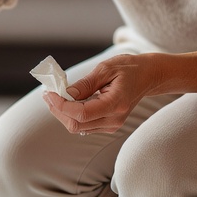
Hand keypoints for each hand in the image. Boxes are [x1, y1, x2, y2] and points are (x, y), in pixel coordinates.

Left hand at [42, 53, 157, 134]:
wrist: (147, 76)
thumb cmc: (128, 68)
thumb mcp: (106, 68)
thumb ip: (85, 84)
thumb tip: (65, 94)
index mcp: (116, 104)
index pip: (82, 114)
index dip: (61, 105)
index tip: (50, 93)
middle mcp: (114, 120)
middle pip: (76, 125)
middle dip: (58, 110)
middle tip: (48, 93)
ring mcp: (112, 125)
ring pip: (77, 128)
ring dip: (63, 113)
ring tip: (55, 95)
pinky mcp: (108, 126)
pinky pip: (84, 126)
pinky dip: (72, 115)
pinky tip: (68, 101)